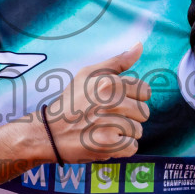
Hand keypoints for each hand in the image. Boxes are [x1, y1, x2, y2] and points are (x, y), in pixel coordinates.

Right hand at [41, 40, 151, 161]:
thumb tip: (140, 45)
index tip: (117, 103)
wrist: (49, 132)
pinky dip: (121, 148)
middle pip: (144, 113)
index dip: (133, 99)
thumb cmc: (70, 102)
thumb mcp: (88, 74)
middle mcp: (111, 102)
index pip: (145, 91)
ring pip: (138, 131)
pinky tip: (104, 142)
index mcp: (109, 82)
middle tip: (107, 118)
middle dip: (130, 117)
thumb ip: (117, 62)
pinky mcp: (108, 144)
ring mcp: (110, 123)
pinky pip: (132, 147)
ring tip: (104, 129)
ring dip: (124, 134)